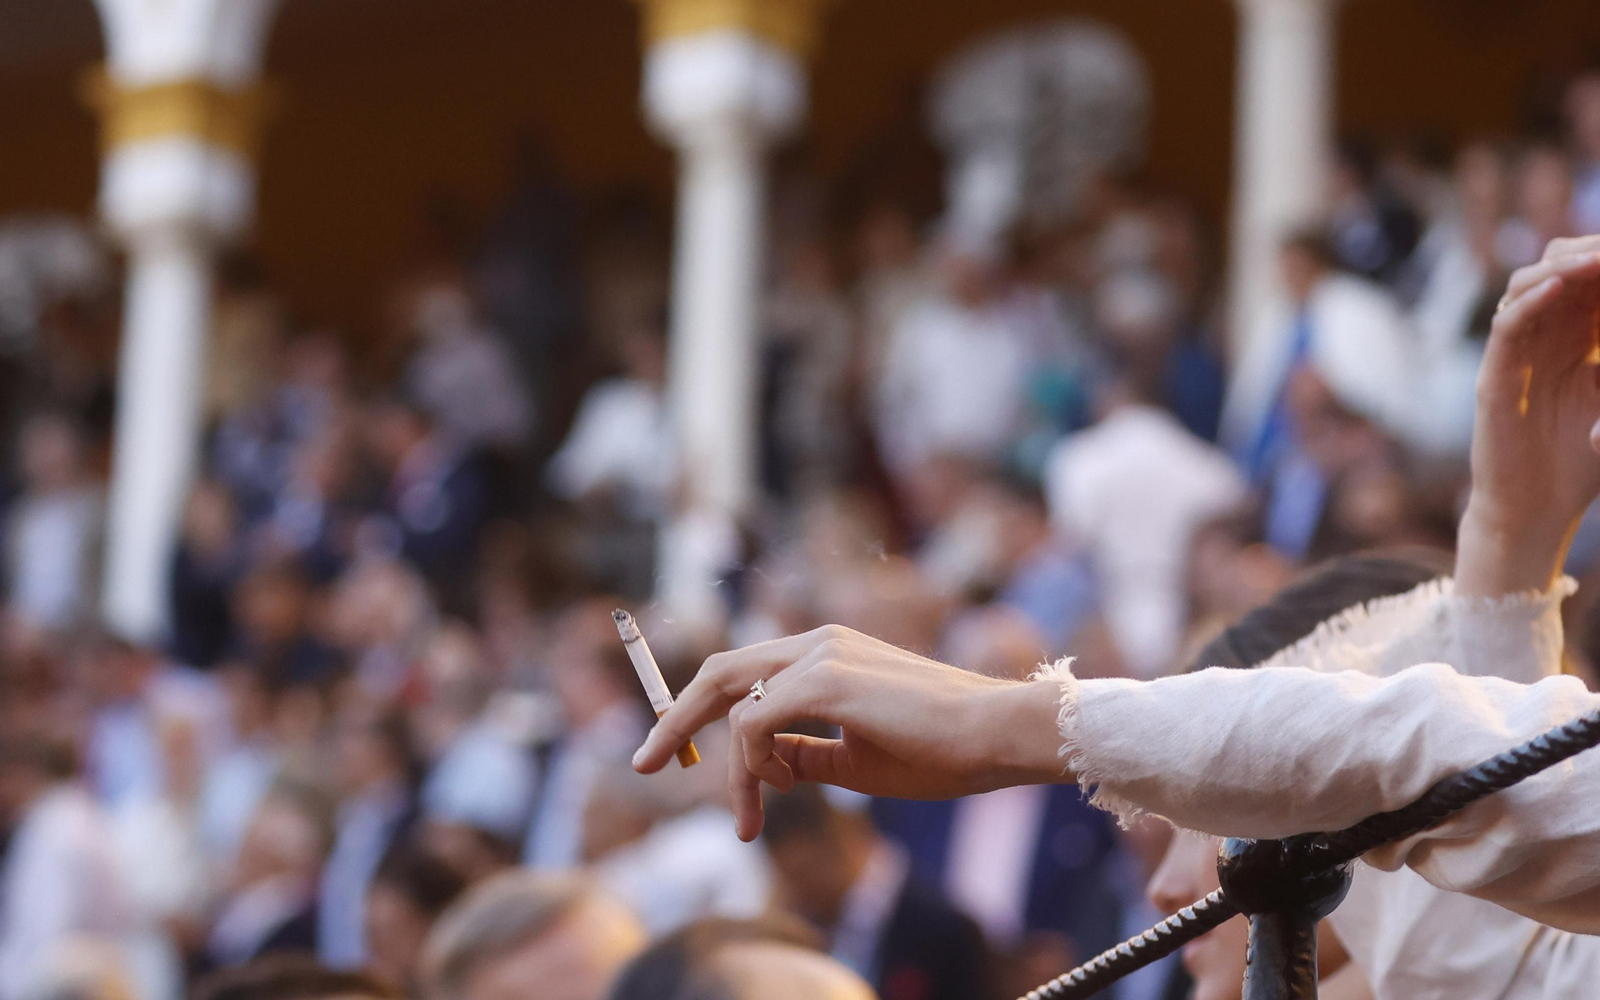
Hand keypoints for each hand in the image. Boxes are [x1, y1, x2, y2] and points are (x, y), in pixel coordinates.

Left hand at [631, 625, 1068, 839]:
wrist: (995, 736)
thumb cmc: (940, 750)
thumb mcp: (856, 759)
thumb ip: (805, 755)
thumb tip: (762, 766)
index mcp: (825, 652)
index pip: (742, 671)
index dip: (702, 710)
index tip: (680, 753)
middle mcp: (817, 642)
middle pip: (718, 672)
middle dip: (675, 720)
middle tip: (644, 765)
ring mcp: (820, 655)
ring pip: (732, 703)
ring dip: (729, 767)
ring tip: (747, 816)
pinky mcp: (825, 681)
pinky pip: (754, 723)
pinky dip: (750, 763)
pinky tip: (772, 795)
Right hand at [1459, 238, 1599, 596]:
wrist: (1536, 512)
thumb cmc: (1580, 466)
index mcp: (1574, 338)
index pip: (1588, 278)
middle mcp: (1542, 338)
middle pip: (1557, 267)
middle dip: (1588, 249)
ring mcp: (1514, 354)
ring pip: (1526, 285)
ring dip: (1561, 264)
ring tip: (1594, 256)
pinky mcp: (1494, 376)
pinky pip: (1506, 325)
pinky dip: (1530, 299)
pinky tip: (1560, 284)